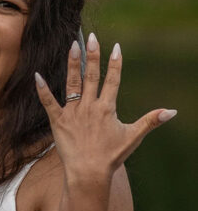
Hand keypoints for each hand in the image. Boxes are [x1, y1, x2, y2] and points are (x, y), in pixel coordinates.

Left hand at [35, 34, 176, 184]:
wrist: (88, 173)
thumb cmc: (111, 156)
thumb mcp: (133, 137)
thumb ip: (151, 121)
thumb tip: (173, 111)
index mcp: (107, 108)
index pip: (113, 80)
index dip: (115, 63)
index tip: (115, 47)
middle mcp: (90, 107)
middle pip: (92, 76)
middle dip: (93, 55)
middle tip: (91, 37)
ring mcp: (73, 113)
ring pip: (72, 84)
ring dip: (72, 64)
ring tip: (72, 46)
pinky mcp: (58, 122)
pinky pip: (48, 103)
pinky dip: (42, 90)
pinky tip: (37, 76)